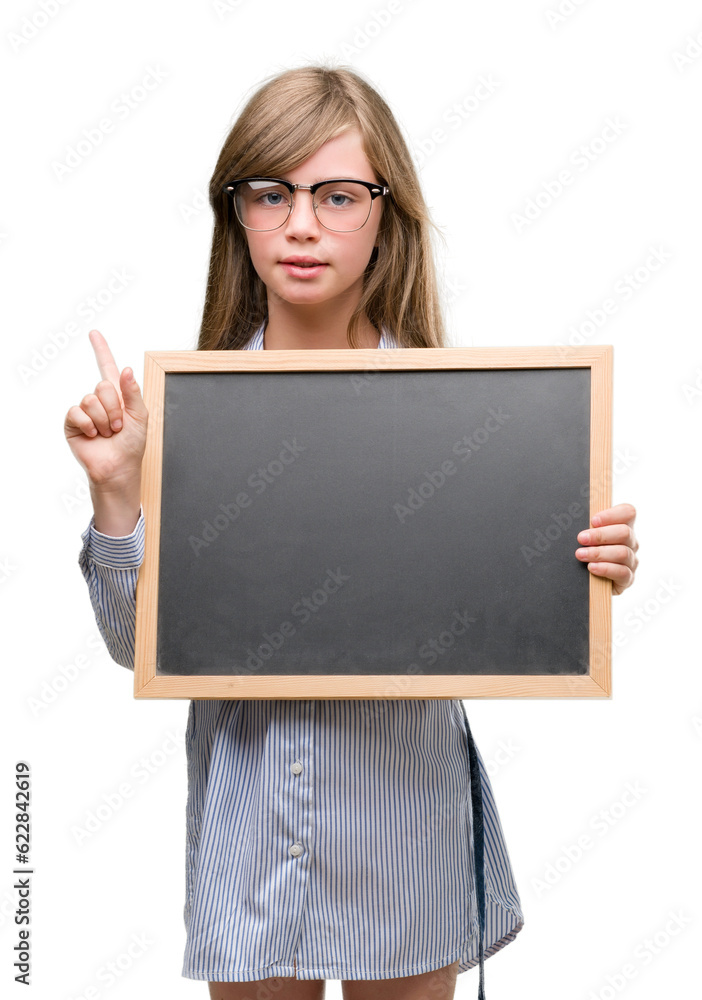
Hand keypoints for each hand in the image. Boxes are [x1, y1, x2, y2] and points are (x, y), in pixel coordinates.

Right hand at [64, 330, 148, 488]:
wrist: (119, 467)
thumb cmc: (132, 444)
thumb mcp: (140, 416)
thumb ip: (133, 392)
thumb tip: (126, 368)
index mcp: (118, 396)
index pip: (107, 367)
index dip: (101, 350)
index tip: (94, 333)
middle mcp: (99, 400)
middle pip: (103, 385)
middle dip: (115, 408)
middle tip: (118, 426)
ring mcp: (85, 410)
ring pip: (91, 400)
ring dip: (104, 419)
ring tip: (108, 433)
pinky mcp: (73, 422)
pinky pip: (77, 412)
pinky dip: (89, 425)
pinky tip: (94, 435)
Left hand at [575, 503, 638, 595]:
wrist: (589, 583)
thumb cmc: (586, 553)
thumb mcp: (587, 538)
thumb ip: (588, 527)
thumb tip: (574, 517)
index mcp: (623, 527)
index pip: (628, 512)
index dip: (612, 514)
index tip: (593, 520)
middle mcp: (631, 543)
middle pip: (624, 532)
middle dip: (600, 535)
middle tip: (581, 538)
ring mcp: (631, 561)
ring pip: (623, 552)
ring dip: (599, 552)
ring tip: (580, 554)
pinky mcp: (628, 578)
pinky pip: (622, 572)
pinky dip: (605, 568)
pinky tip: (591, 567)